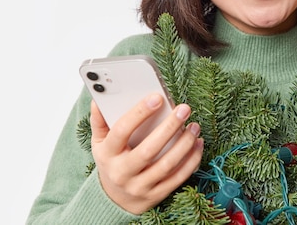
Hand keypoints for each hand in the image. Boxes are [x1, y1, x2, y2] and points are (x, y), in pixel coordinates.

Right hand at [90, 94, 203, 213]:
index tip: (157, 97)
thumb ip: (99, 120)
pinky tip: (198, 144)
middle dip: (169, 127)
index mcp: (107, 154)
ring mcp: (140, 186)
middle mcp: (122, 172)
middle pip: (148, 150)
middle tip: (184, 109)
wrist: (115, 199)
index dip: (139, 113)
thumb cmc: (111, 160)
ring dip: (184, 144)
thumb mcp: (99, 142)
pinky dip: (191, 160)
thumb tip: (98, 98)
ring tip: (194, 126)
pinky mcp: (156, 195)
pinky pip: (178, 178)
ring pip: (166, 165)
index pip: (121, 131)